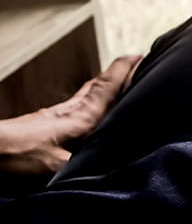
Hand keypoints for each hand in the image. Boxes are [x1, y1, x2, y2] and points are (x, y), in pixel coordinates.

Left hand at [0, 54, 142, 175]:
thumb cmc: (19, 154)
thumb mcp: (57, 165)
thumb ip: (84, 165)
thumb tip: (111, 169)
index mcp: (81, 116)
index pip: (107, 87)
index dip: (125, 70)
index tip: (140, 55)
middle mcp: (72, 111)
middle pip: (99, 84)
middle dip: (119, 72)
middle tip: (135, 61)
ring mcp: (58, 115)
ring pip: (88, 93)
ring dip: (105, 84)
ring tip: (120, 81)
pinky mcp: (48, 123)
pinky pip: (79, 104)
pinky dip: (92, 98)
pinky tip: (91, 108)